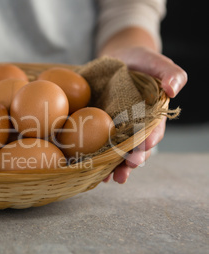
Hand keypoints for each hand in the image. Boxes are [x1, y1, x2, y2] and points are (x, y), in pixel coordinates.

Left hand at [103, 46, 187, 182]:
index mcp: (152, 114)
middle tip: (129, 168)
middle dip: (134, 160)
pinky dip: (99, 159)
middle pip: (137, 147)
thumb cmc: (139, 61)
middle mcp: (137, 126)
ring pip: (120, 152)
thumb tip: (174, 88)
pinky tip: (95, 169)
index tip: (146, 146)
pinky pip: (101, 146)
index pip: (154, 130)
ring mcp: (118, 129)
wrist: (117, 59)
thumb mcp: (154, 61)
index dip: (151, 138)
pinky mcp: (100, 128)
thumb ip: (169, 72)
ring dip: (117, 167)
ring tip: (112, 178)